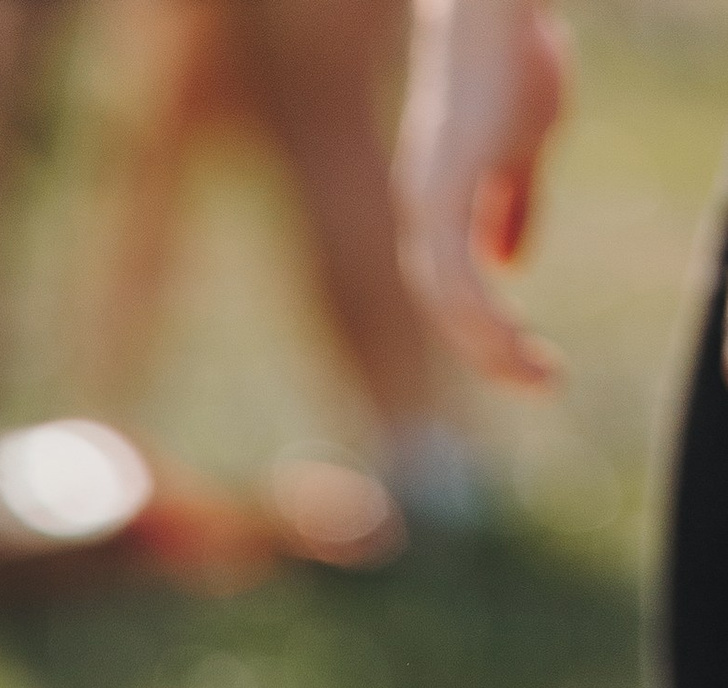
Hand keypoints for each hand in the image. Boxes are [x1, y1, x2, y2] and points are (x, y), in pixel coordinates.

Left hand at [397, 0, 570, 389]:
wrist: (493, 12)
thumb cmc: (510, 62)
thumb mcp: (522, 145)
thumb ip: (512, 205)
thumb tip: (510, 262)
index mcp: (435, 204)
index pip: (449, 289)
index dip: (482, 330)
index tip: (524, 359)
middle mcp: (420, 210)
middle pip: (443, 307)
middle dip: (488, 353)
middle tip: (538, 381)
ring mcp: (426, 203)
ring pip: (447, 304)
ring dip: (490, 347)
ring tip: (536, 374)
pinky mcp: (443, 194)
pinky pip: (457, 279)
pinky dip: (485, 319)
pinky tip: (514, 342)